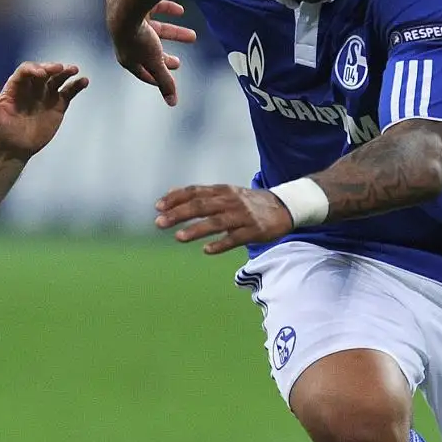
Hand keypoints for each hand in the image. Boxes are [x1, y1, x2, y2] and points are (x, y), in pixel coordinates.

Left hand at [0, 62, 89, 158]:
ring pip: (58, 79)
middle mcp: (32, 87)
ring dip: (66, 73)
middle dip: (51, 68)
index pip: (26, 71)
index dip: (33, 69)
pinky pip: (68, 92)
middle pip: (44, 71)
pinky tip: (84, 81)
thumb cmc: (2, 132)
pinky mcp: (58, 105)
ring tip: (74, 70)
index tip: (41, 74)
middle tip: (59, 68)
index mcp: (16, 86)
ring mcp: (46, 95)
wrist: (16, 149)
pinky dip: (77, 86)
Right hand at [110, 0, 197, 106]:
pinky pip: (154, 7)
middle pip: (149, 52)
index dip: (156, 78)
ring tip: (193, 37)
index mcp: (127, 57)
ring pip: (155, 30)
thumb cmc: (138, 38)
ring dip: (175, 34)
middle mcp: (126, 40)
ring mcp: (130, 21)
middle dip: (165, 58)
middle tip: (178, 63)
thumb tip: (172, 103)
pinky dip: (168, 10)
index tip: (168, 80)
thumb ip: (165, 81)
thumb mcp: (155, 62)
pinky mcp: (134, 4)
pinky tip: (181, 11)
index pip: (142, 72)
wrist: (126, 7)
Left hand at [156, 183, 294, 253]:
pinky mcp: (253, 231)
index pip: (195, 192)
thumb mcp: (225, 192)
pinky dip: (221, 244)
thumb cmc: (248, 202)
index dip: (175, 199)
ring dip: (196, 229)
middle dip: (178, 214)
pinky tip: (207, 250)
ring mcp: (242, 216)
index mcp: (222, 191)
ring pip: (216, 222)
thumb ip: (200, 194)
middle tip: (159, 223)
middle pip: (201, 206)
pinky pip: (235, 238)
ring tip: (178, 237)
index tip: (158, 207)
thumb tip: (170, 193)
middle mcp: (230, 201)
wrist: (283, 207)